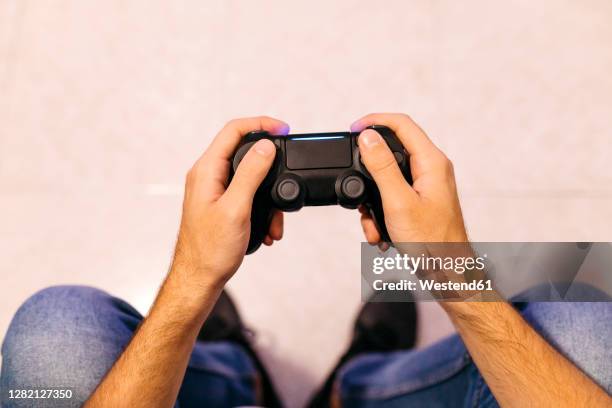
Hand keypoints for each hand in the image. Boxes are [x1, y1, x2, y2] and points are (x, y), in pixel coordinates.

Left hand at [173, 117, 288, 288]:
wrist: (199, 279)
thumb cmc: (210, 250)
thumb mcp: (236, 209)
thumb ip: (250, 174)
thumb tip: (266, 146)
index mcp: (206, 170)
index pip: (233, 130)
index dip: (260, 124)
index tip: (283, 129)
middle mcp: (208, 176)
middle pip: (243, 150)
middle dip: (270, 164)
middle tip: (288, 167)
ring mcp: (214, 190)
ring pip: (249, 176)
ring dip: (268, 195)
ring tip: (275, 220)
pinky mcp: (222, 204)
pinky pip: (247, 195)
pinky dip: (262, 208)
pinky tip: (267, 229)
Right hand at [352, 113, 467, 243]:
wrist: (448, 272)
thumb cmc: (432, 242)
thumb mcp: (398, 202)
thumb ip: (381, 167)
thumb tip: (368, 137)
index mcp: (432, 162)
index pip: (402, 124)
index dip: (375, 121)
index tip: (353, 129)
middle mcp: (432, 169)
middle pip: (393, 149)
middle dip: (369, 169)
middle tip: (355, 181)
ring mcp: (427, 185)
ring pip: (389, 177)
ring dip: (373, 198)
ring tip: (371, 220)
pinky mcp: (420, 201)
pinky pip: (393, 195)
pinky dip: (381, 211)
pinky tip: (379, 231)